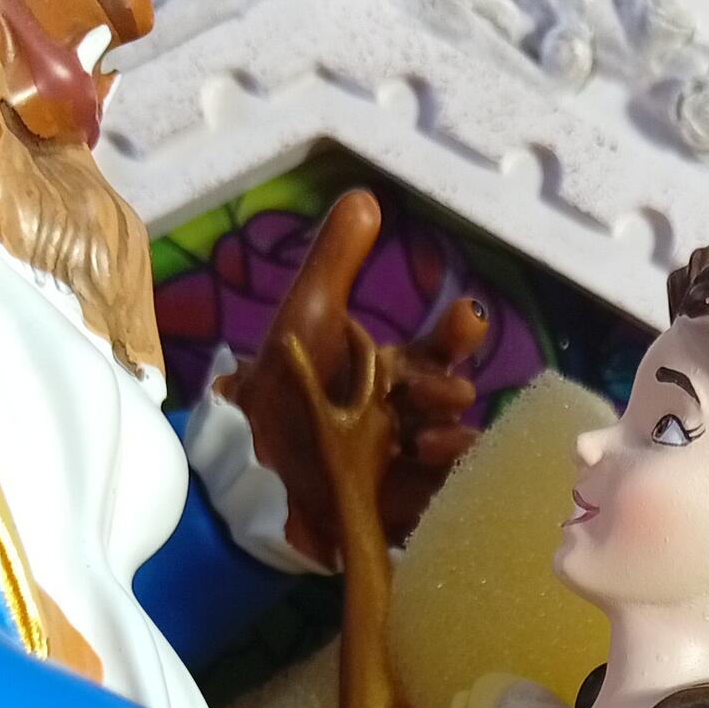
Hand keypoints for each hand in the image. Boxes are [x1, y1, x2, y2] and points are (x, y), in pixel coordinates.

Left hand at [216, 191, 491, 566]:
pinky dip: (449, 488)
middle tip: (441, 391)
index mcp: (387, 373)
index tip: (466, 316)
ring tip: (425, 440)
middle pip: (450, 400)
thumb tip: (364, 196)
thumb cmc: (276, 393)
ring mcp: (405, 466)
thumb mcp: (304, 319)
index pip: (437, 351)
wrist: (242, 469)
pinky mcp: (400, 511)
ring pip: (454, 450)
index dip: (457, 334)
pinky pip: (443, 499)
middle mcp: (404, 417)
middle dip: (451, 391)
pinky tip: (436, 477)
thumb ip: (334, 263)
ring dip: (452, 440)